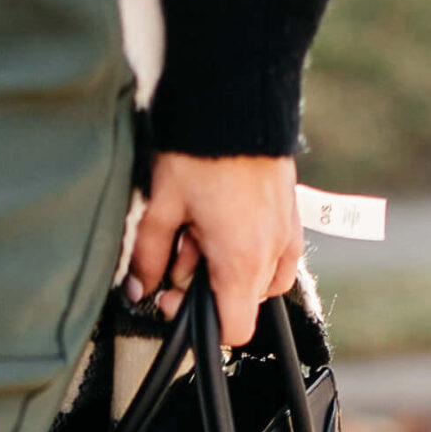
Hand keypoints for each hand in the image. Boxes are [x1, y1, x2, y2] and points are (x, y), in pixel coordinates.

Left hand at [126, 151, 301, 346]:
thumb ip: (148, 258)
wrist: (237, 100)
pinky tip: (223, 223)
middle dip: (207, 287)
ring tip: (202, 232)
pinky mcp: (292, 215)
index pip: (234, 330)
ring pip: (260, 280)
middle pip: (243, 303)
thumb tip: (139, 288)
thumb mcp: (162, 207)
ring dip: (229, 269)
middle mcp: (273, 253)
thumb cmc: (201, 152)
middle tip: (181, 250)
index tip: (174, 300)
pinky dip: (249, 250)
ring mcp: (288, 234)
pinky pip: (275, 253)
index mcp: (242, 261)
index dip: (201, 326)